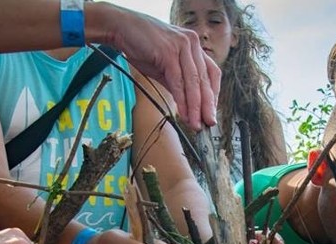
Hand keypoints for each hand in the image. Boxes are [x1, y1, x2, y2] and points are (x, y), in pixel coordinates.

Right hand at [107, 5, 219, 129]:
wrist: (122, 28)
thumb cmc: (143, 46)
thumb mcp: (165, 67)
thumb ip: (178, 83)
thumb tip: (188, 106)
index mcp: (194, 46)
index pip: (211, 73)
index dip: (213, 95)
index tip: (211, 113)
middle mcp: (192, 44)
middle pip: (205, 80)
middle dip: (207, 105)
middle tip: (209, 123)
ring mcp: (182, 46)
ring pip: (193, 82)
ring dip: (195, 107)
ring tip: (196, 123)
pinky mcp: (169, 52)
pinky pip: (178, 81)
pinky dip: (182, 100)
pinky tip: (184, 114)